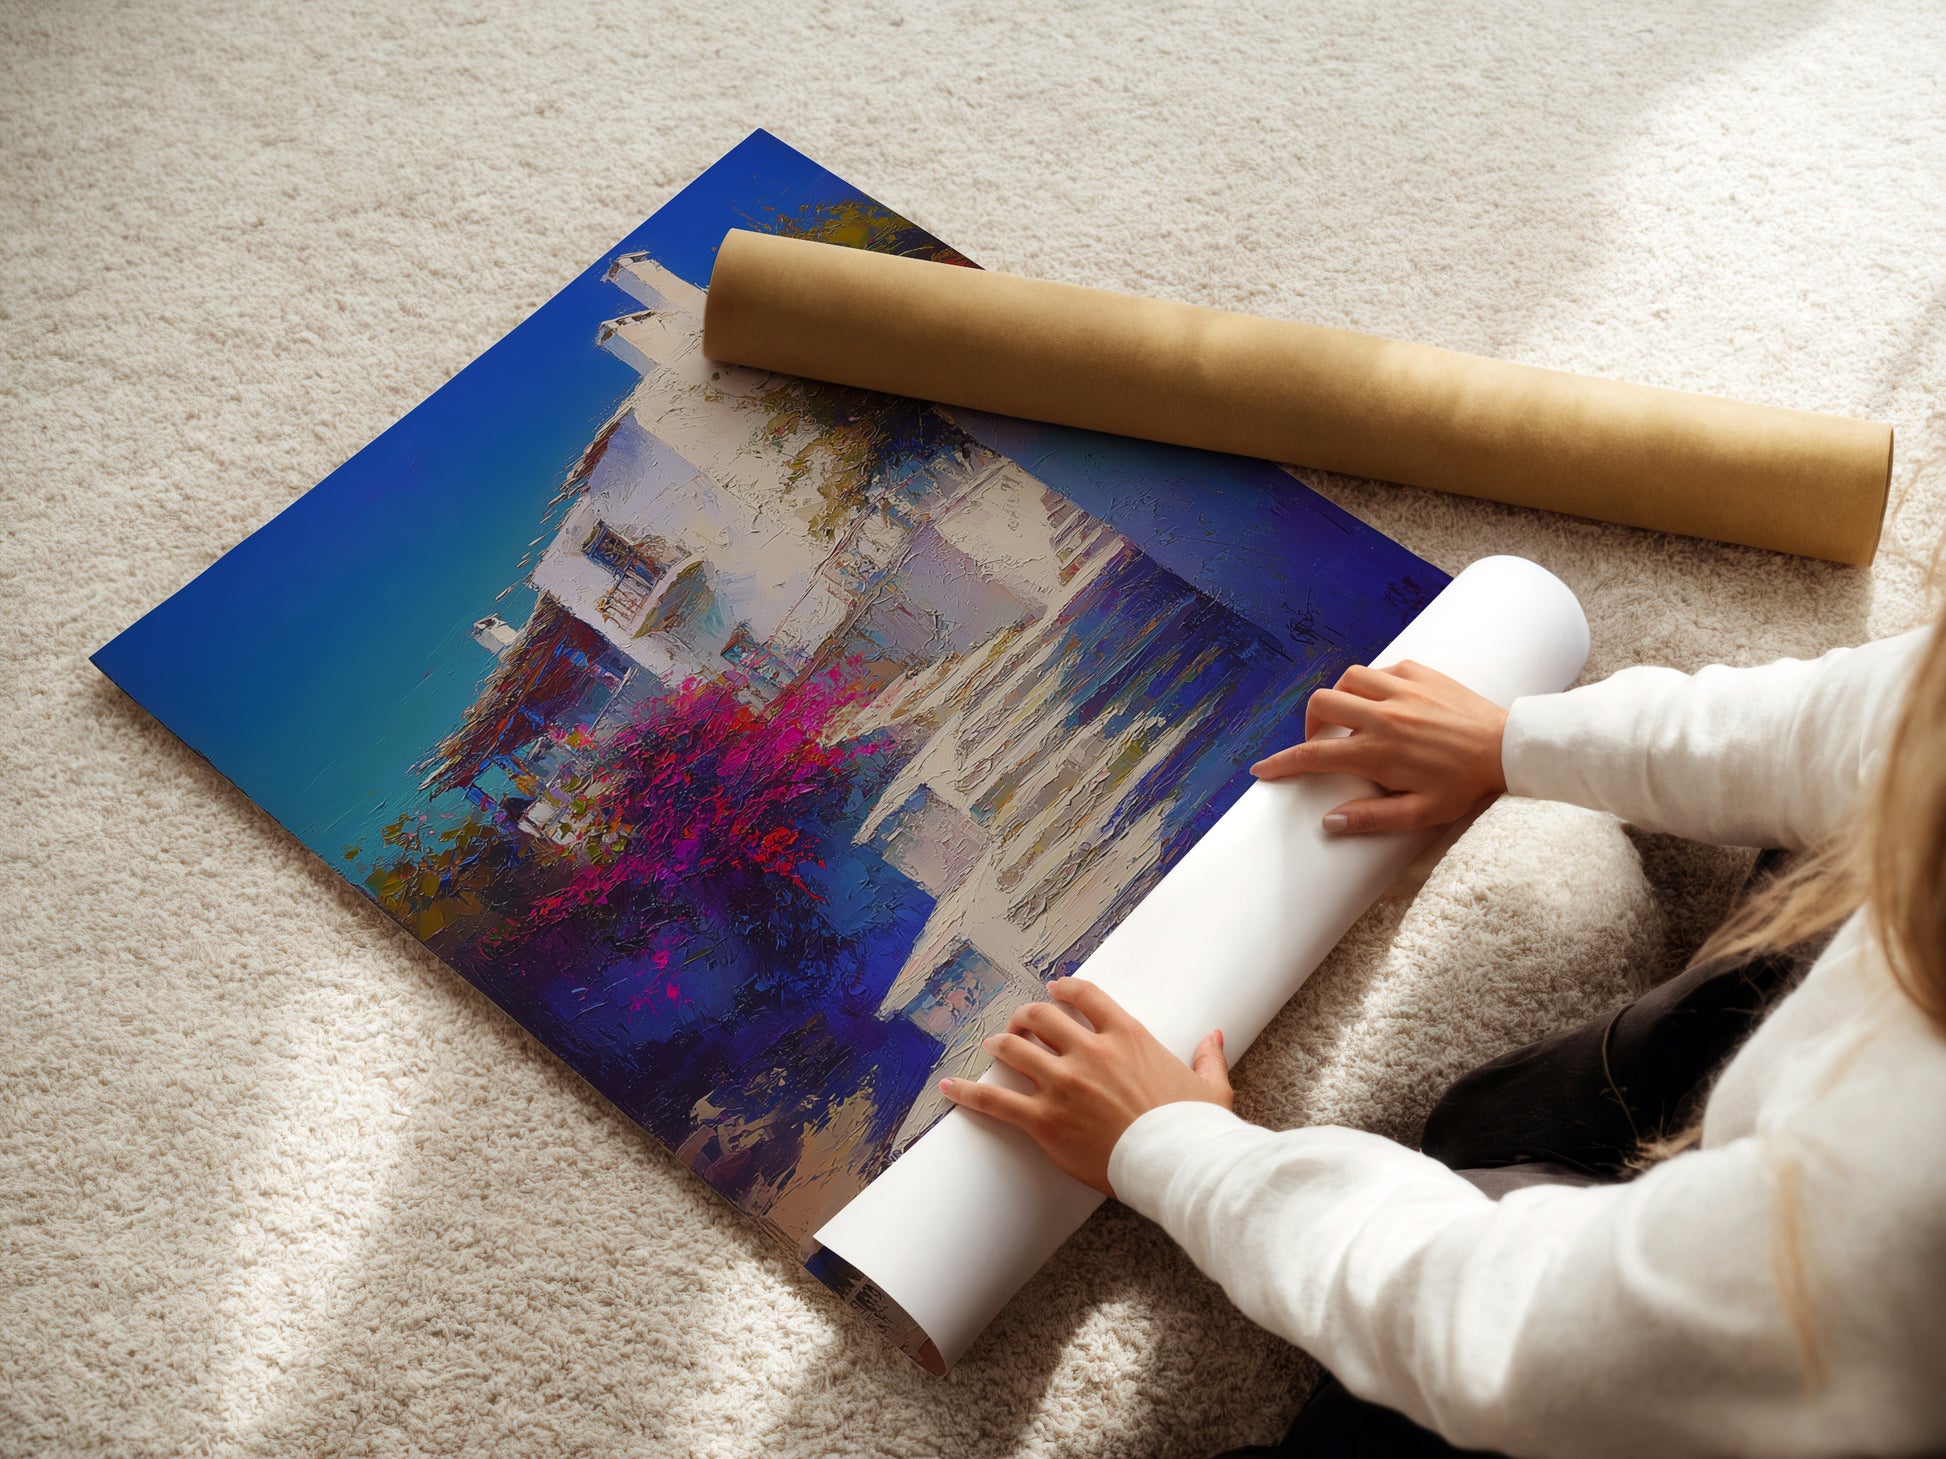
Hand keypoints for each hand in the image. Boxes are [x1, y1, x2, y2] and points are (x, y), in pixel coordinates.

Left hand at [939, 977, 1230, 1196]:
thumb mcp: (1210, 1087)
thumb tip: (1214, 1036)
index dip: (1063, 989)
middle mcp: (1090, 1052)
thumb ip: (1207, 1057)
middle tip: (1019, 1023)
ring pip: (1015, 1049)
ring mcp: (1063, 1084)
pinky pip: (995, 1100)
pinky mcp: (1044, 1120)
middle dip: (1026, 1016)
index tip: (1053, 990)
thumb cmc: (1195, 1129)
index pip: (1085, 996)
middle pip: (1041, 1017)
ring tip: (992, 1046)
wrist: (1178, 1165)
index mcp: (1127, 1036)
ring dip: (1000, 1044)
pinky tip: (950, 1086)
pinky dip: (969, 1092)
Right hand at [1249, 660, 1506, 834]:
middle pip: (1321, 704)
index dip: (1281, 763)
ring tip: (1351, 718)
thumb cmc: (1466, 785)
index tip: (1262, 769)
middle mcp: (1383, 715)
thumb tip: (1329, 822)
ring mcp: (1401, 690)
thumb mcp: (1421, 813)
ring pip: (1348, 679)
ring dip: (1341, 698)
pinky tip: (1385, 701)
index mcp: (1377, 752)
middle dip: (1309, 723)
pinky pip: (1382, 669)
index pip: (1313, 756)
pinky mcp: (1421, 673)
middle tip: (1321, 742)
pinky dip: (1374, 683)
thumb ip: (1372, 818)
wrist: (1509, 748)